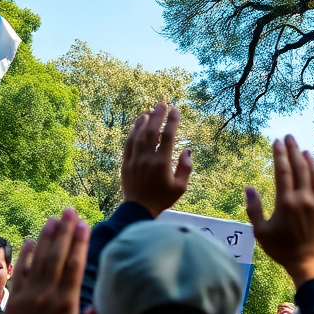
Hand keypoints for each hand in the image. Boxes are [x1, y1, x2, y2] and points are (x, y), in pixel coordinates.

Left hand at [0, 207, 89, 313]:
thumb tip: (98, 303)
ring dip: (47, 237)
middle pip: (58, 256)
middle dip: (65, 231)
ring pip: (40, 259)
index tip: (84, 225)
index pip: (75, 266)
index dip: (80, 243)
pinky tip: (32, 240)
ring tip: (54, 218)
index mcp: (67, 303)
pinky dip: (26, 254)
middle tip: (70, 211)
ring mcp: (29, 293)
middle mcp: (48, 293)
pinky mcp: (14, 297)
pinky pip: (21, 270)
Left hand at [120, 102, 192, 217]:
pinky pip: (128, 143)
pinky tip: (137, 124)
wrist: (139, 209)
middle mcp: (148, 158)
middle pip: (152, 131)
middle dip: (157, 115)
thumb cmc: (162, 199)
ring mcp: (135, 160)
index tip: (176, 110)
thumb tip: (187, 150)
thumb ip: (185, 167)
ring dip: (144, 121)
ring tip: (149, 111)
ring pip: (139, 135)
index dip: (172, 121)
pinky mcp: (125, 163)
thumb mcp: (180, 187)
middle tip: (162, 104)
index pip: (168, 136)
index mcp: (162, 163)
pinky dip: (133, 131)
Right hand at [245, 135, 313, 286]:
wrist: (311, 264)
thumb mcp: (261, 232)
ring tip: (304, 151)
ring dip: (310, 160)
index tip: (276, 141)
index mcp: (286, 202)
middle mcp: (305, 198)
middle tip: (290, 137)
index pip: (282, 170)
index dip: (279, 154)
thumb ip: (254, 209)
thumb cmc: (283, 250)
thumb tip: (249, 188)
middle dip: (294, 149)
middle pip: (300, 167)